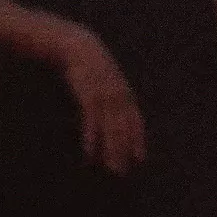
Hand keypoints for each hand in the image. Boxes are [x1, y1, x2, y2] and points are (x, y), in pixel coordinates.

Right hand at [54, 27, 148, 173]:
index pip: (135, 119)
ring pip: (110, 126)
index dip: (138, 139)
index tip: (140, 159)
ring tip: (109, 168)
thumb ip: (111, 97)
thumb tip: (113, 117)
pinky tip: (90, 153)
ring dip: (110, 148)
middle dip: (124, 150)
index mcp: (124, 91)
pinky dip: (92, 136)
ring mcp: (103, 93)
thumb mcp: (104, 81)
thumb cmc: (89, 66)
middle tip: (122, 172)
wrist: (76, 44)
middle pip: (124, 127)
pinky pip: (91, 119)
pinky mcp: (87, 92)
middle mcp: (118, 93)